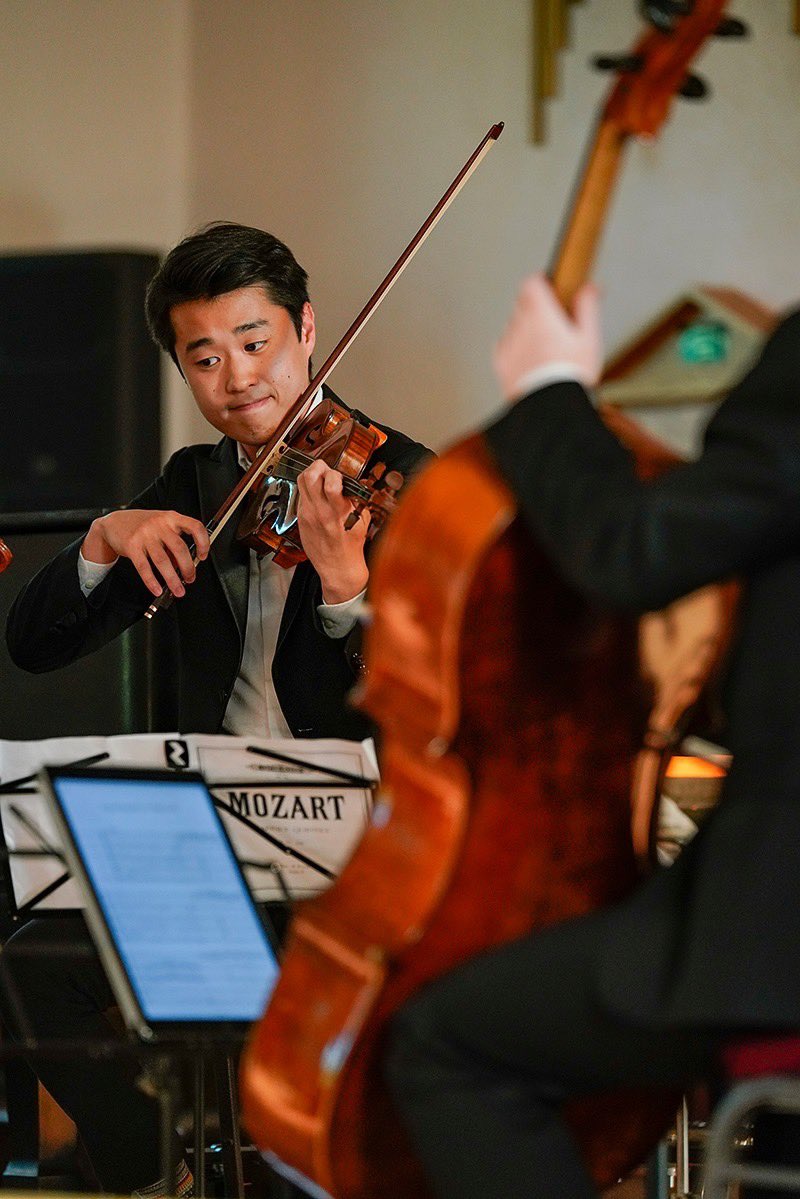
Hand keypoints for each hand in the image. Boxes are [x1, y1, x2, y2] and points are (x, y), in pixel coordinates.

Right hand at [82, 509, 209, 597]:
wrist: (114, 523)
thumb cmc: (142, 525)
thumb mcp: (161, 527)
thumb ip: (173, 543)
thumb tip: (184, 565)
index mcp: (171, 517)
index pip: (195, 526)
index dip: (203, 542)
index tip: (203, 556)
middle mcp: (159, 524)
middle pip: (179, 548)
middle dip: (188, 568)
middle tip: (190, 579)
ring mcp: (145, 535)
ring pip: (163, 561)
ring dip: (172, 579)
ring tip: (178, 590)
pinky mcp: (132, 546)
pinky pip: (144, 567)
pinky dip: (152, 581)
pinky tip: (157, 589)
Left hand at [296, 461, 369, 603]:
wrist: (337, 568)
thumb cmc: (351, 547)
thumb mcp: (361, 520)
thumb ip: (357, 499)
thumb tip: (355, 484)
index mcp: (336, 512)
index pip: (330, 480)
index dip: (336, 474)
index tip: (340, 478)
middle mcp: (318, 511)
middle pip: (309, 474)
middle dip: (320, 467)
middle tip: (327, 472)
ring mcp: (306, 514)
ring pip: (301, 481)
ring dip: (312, 475)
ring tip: (322, 480)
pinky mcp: (300, 517)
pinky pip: (301, 494)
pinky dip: (309, 490)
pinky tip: (319, 496)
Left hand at [493, 273, 601, 400]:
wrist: (549, 410)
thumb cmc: (570, 376)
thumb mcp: (588, 339)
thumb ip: (587, 308)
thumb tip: (590, 287)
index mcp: (541, 314)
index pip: (531, 283)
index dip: (541, 281)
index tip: (551, 286)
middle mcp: (520, 326)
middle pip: (522, 303)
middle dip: (536, 306)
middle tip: (554, 320)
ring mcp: (507, 345)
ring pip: (513, 325)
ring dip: (525, 327)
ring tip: (545, 346)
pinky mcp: (501, 365)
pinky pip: (504, 346)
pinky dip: (515, 346)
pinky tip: (530, 359)